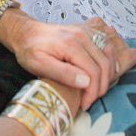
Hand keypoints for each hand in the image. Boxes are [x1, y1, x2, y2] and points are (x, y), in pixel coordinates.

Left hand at [3, 12, 135, 109]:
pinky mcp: (86, 30)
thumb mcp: (39, 65)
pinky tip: (105, 71)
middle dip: (102, 86)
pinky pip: (105, 43)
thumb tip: (85, 82)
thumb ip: (63, 73)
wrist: (25, 32)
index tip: (84, 104)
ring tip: (99, 89)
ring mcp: (85, 30)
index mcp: (70, 44)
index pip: (93, 72)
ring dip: (109, 73)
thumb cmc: (29, 50)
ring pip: (109, 52)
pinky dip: (109, 59)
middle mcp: (81, 34)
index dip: (92, 92)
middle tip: (91, 100)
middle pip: (104, 63)